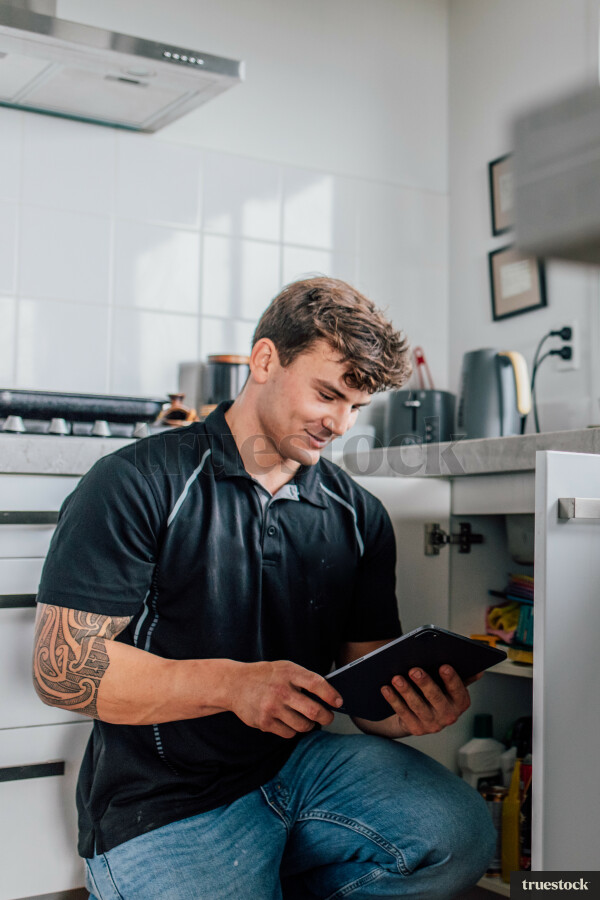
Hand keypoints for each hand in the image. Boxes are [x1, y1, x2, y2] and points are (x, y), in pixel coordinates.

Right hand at [228, 660, 343, 738]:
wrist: (235, 684)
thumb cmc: (265, 676)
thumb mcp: (284, 668)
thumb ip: (304, 679)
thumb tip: (329, 696)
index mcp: (289, 672)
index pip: (316, 684)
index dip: (331, 694)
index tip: (338, 702)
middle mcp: (281, 690)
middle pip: (313, 711)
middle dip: (326, 717)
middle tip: (327, 717)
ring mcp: (272, 707)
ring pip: (303, 726)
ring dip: (309, 725)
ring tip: (307, 720)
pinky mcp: (264, 722)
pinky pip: (289, 733)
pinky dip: (293, 730)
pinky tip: (289, 722)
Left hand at [380, 666, 481, 735]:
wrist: (422, 716)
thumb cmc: (438, 693)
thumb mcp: (451, 685)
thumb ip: (462, 676)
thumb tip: (479, 670)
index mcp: (461, 702)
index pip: (458, 690)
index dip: (451, 679)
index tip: (443, 666)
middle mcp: (449, 716)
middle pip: (436, 698)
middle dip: (425, 683)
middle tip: (414, 669)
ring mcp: (432, 725)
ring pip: (417, 706)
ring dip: (406, 691)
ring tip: (396, 677)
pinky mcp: (416, 729)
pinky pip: (403, 713)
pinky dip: (393, 700)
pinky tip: (386, 688)